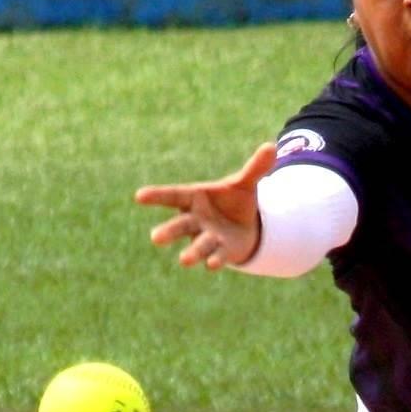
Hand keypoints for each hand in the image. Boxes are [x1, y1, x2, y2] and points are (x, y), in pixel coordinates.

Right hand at [135, 143, 276, 269]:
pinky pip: (216, 256)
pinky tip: (211, 265)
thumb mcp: (245, 183)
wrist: (245, 226)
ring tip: (184, 260)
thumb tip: (271, 147)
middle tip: (156, 238)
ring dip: (192, 252)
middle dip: (169, 232)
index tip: (140, 196)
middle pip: (179, 226)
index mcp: (194, 198)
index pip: (173, 196)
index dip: (157, 196)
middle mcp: (195, 220)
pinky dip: (214, 260)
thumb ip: (254, 168)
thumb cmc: (234, 200)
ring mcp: (206, 238)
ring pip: (197, 245)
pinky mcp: (221, 251)